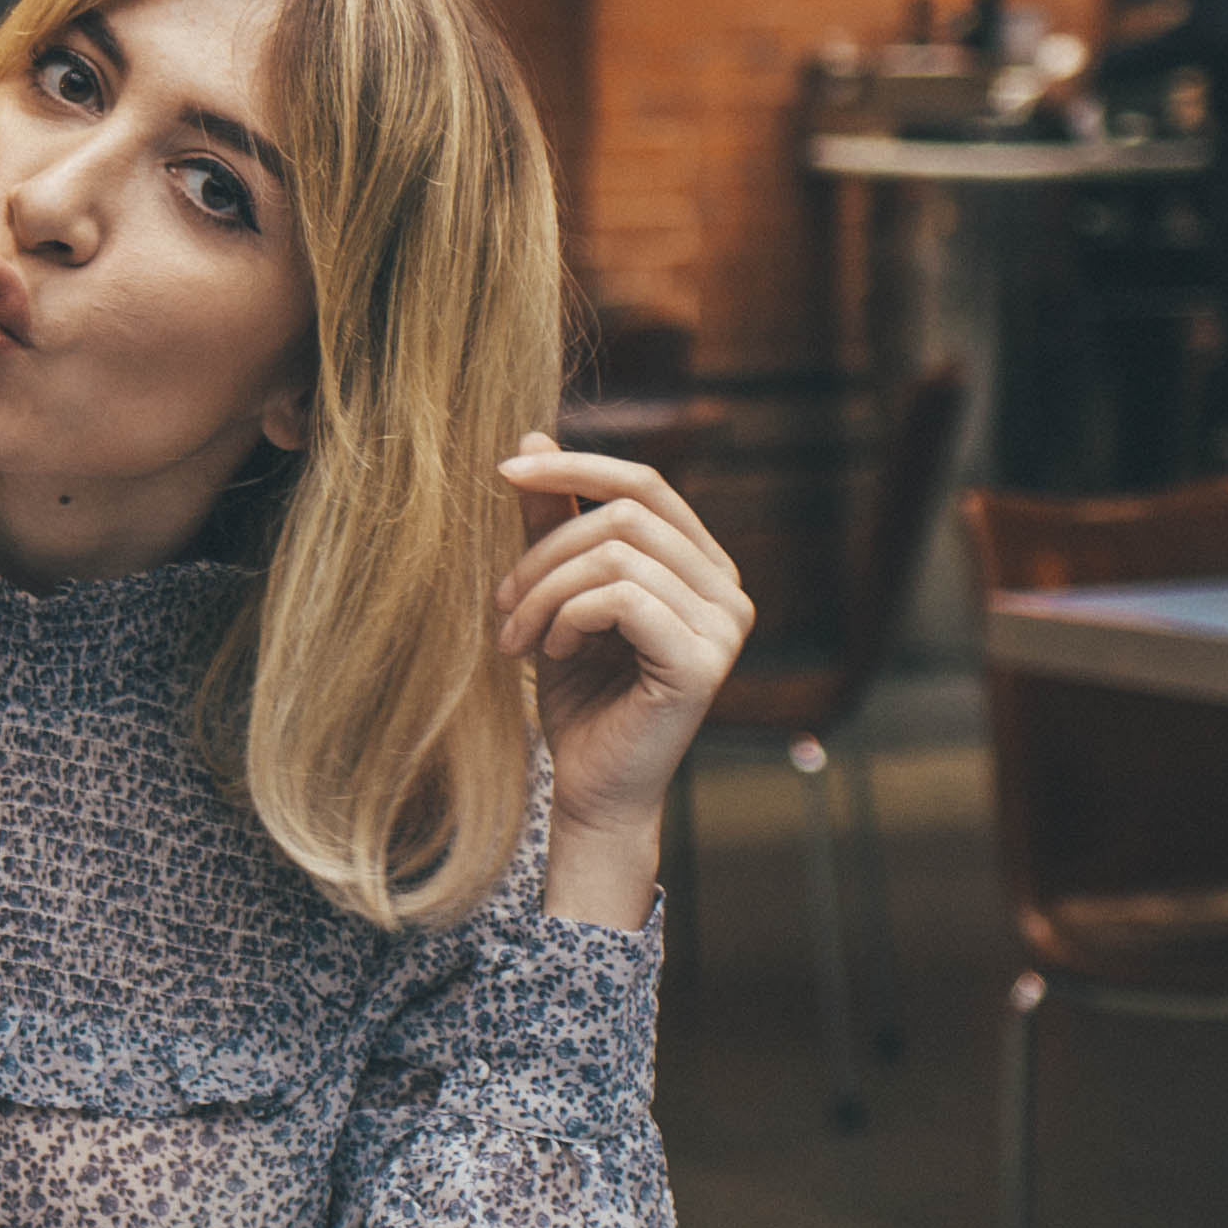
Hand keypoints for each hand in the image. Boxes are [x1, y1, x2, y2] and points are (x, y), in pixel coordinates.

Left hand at [493, 441, 753, 928]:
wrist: (592, 789)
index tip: (501, 469)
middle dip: (544, 549)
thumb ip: (552, 522)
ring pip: (617, 555)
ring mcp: (723, 626)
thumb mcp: (556, 594)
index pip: (646, 483)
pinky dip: (569, 617)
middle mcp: (726, 589)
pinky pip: (622, 599)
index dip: (574, 466)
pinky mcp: (702, 663)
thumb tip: (531, 439)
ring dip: (544, 590)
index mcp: (702, 564)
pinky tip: (552, 653)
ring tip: (516, 637)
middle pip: (626, 515)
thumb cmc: (579, 695)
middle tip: (500, 602)